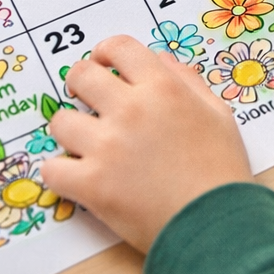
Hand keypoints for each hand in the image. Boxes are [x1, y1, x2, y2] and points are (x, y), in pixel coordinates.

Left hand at [43, 36, 252, 252]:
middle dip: (81, 85)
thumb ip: (187, 80)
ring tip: (86, 145)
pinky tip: (77, 178)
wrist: (218, 226)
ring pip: (60, 121)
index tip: (102, 64)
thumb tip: (160, 61)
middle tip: (87, 102)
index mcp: (162, 88)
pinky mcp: (92, 184)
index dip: (105, 53)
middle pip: (80, 76)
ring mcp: (107, 147)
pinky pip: (52, 169)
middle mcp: (130, 109)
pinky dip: (60, 173)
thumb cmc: (222, 171)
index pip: (118, 47)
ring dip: (71, 131)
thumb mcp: (218, 113)